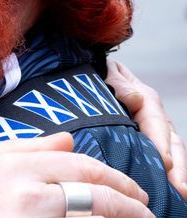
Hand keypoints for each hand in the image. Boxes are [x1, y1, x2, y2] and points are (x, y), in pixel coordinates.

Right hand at [0, 133, 152, 216]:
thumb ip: (10, 149)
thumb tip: (65, 140)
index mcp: (5, 160)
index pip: (72, 157)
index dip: (105, 172)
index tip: (122, 185)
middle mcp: (24, 183)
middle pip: (91, 181)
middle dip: (126, 193)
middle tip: (143, 204)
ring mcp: (32, 213)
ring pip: (94, 208)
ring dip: (124, 215)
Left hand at [107, 60, 186, 196]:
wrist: (91, 76)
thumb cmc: (100, 76)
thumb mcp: (108, 74)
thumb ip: (120, 84)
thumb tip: (135, 99)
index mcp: (146, 100)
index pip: (158, 123)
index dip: (162, 144)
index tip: (165, 163)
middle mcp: (154, 117)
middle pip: (172, 143)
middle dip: (178, 167)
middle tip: (180, 189)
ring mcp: (152, 130)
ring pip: (171, 153)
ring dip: (177, 174)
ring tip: (181, 195)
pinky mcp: (146, 141)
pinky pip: (160, 157)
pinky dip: (167, 174)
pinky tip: (170, 191)